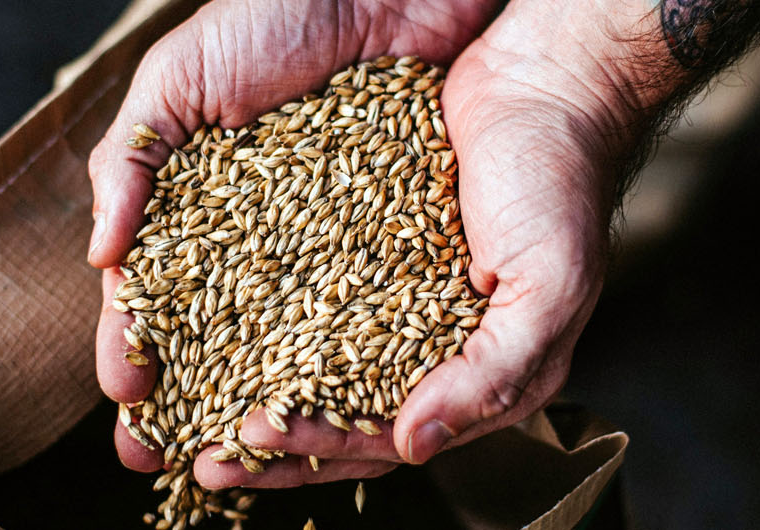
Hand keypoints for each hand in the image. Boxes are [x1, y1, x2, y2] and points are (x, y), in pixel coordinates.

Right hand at [87, 0, 500, 482]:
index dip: (133, 344)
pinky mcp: (389, 235)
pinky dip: (343, 355)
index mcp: (195, 198)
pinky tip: (332, 401)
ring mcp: (323, 238)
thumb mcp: (180, 75)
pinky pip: (362, 307)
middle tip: (167, 459)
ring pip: (285, 335)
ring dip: (260, 396)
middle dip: (188, 398)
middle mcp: (257, 230)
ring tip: (244, 452)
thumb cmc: (276, 12)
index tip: (127, 399)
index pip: (154, 288)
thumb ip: (131, 157)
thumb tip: (99, 253)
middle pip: (215, 332)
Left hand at [217, 1, 652, 485]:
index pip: (391, 436)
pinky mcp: (371, 254)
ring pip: (318, 366)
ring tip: (199, 406)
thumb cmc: (560, 183)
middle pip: (344, 415)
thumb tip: (416, 444)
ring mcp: (399, 301)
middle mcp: (437, 350)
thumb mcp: (548, 288)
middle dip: (276, 443)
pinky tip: (223, 326)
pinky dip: (268, 320)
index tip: (256, 437)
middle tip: (205, 454)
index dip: (322, 445)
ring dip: (260, 390)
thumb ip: (491, 376)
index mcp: (485, 377)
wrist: (543, 84)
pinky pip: (312, 300)